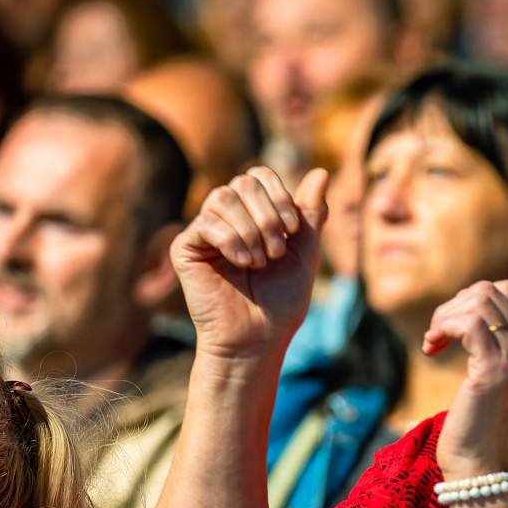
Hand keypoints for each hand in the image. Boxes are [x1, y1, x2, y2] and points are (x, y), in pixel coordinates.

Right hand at [170, 166, 328, 363]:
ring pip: (223, 197)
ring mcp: (204, 231)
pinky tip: (244, 262)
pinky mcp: (186, 248)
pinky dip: (232, 240)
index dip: (279, 195)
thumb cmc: (282, 298)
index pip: (259, 175)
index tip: (294, 230)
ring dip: (251, 230)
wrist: (260, 336)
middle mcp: (226, 217)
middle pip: (243, 182)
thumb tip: (322, 172)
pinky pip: (206, 223)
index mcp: (253, 213)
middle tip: (277, 252)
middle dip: (268, 215)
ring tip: (261, 262)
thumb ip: (311, 212)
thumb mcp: (305, 250)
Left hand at [425, 280, 507, 479]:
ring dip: (446, 315)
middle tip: (438, 336)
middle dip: (455, 305)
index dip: (474, 303)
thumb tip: (475, 310)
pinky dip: (444, 327)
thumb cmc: (481, 426)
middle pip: (493, 290)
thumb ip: (497, 344)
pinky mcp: (495, 368)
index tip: (454, 333)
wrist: (482, 467)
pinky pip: (469, 322)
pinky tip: (432, 348)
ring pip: (480, 300)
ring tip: (434, 342)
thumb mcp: (497, 378)